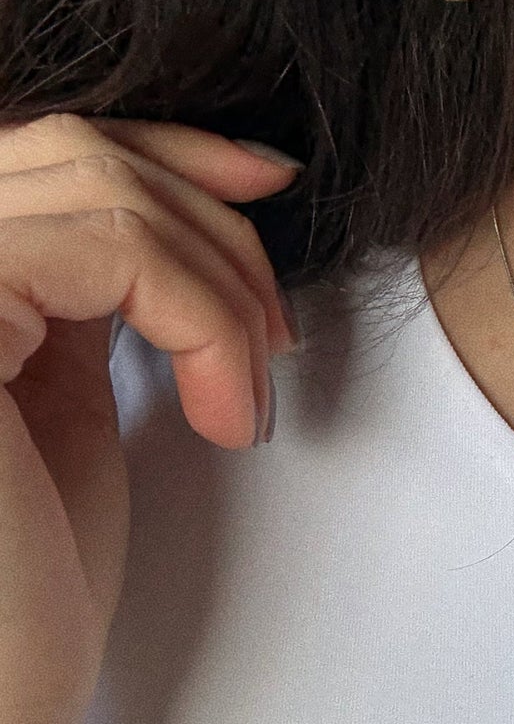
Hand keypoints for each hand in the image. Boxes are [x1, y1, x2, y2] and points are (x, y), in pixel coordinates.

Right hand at [0, 113, 300, 723]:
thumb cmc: (21, 576)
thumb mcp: (53, 389)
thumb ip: (75, 285)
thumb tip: (165, 198)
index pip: (40, 149)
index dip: (163, 147)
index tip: (267, 179)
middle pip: (74, 151)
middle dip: (214, 225)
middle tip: (277, 336)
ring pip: (102, 190)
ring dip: (220, 286)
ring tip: (251, 390)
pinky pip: (111, 248)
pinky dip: (204, 321)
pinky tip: (228, 416)